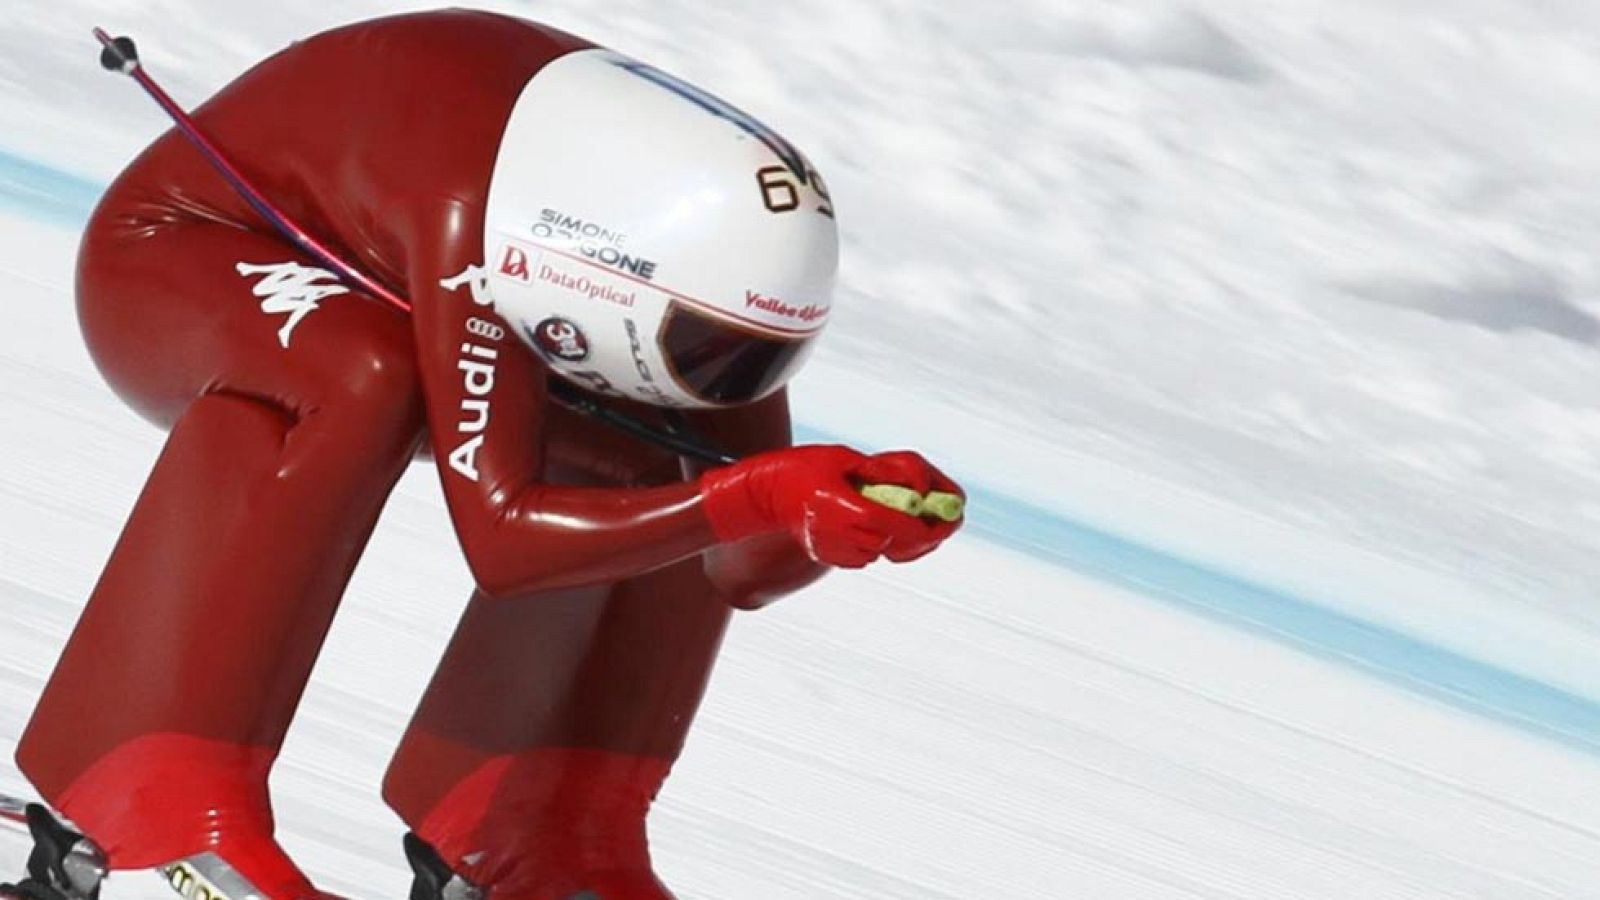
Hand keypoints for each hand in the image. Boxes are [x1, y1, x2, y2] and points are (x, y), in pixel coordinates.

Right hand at [699, 445, 964, 568]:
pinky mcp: (834, 559)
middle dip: (924, 531)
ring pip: (886, 550)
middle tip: (946, 516)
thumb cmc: (803, 469)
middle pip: (899, 544)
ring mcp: (838, 552)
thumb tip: (919, 486)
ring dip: (902, 535)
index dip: (927, 524)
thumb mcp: (845, 458)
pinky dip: (882, 539)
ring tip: (909, 510)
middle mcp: (844, 538)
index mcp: (848, 511)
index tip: (951, 516)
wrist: (764, 496)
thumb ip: (883, 473)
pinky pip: (870, 553)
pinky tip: (882, 520)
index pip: (899, 527)